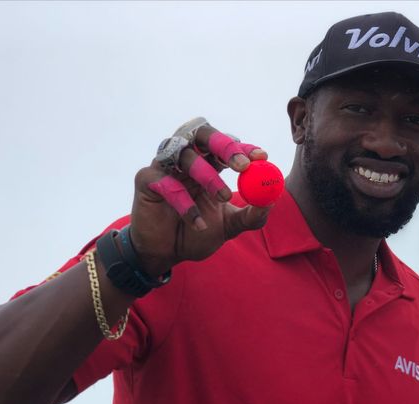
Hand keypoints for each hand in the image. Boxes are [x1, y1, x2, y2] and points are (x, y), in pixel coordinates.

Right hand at [131, 118, 272, 275]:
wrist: (166, 253)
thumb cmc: (197, 234)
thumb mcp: (230, 226)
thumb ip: (251, 216)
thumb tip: (272, 202)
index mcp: (208, 164)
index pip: (226, 145)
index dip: (244, 147)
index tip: (262, 156)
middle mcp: (186, 159)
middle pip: (203, 135)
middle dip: (225, 146)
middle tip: (242, 165)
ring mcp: (164, 166)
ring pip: (185, 155)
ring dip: (208, 175)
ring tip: (223, 197)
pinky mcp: (145, 179)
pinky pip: (167, 183)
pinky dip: (186, 203)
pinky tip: (199, 224)